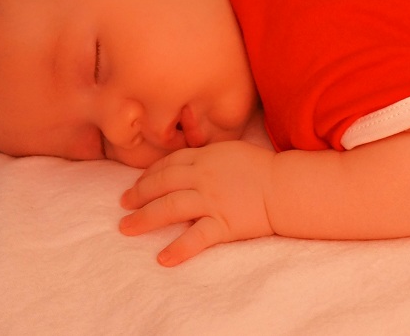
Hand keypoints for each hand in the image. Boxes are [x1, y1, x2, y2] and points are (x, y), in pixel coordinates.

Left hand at [119, 141, 275, 265]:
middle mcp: (203, 177)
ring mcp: (212, 201)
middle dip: (138, 194)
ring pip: (170, 208)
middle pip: (162, 184)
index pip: (169, 164)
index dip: (149, 174)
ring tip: (127, 227)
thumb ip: (208, 156)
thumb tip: (188, 162)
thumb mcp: (232, 150)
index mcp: (206, 157)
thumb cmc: (263, 168)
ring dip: (145, 218)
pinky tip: (163, 258)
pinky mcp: (223, 224)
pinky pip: (196, 238)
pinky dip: (178, 249)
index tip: (138, 183)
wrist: (286, 187)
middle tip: (123, 203)